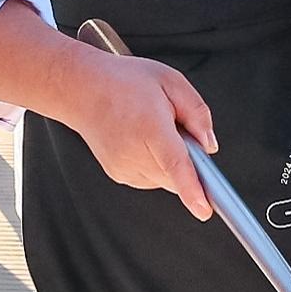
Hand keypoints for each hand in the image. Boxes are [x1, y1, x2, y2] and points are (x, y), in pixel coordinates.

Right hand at [54, 51, 215, 217]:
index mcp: (150, 126)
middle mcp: (134, 151)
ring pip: (165, 180)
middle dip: (188, 159)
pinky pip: (152, 179)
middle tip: (174, 127)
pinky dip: (156, 165)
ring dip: (170, 162)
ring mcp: (124, 167)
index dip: (191, 189)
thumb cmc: (124, 82)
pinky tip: (142, 140)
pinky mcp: (119, 175)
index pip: (174, 164)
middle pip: (177, 175)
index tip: (203, 210)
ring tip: (152, 130)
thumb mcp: (171, 81)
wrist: (82, 89)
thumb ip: (198, 113)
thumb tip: (209, 145)